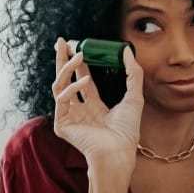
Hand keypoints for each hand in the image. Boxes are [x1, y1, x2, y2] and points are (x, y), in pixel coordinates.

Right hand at [51, 38, 143, 167]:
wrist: (119, 151)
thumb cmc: (127, 131)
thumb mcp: (134, 96)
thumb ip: (133, 73)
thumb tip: (126, 50)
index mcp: (94, 106)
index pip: (82, 79)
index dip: (79, 62)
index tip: (78, 45)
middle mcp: (80, 109)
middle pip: (66, 79)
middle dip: (62, 59)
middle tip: (62, 41)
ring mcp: (69, 117)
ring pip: (59, 86)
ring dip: (66, 68)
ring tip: (77, 55)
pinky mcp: (62, 124)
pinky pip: (62, 100)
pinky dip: (71, 89)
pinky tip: (82, 82)